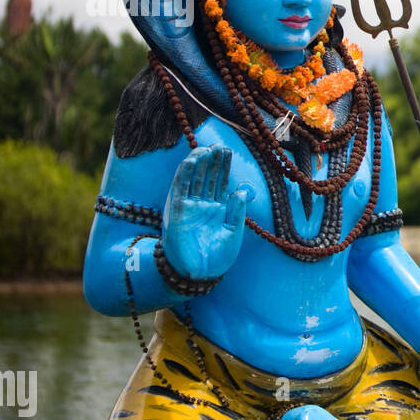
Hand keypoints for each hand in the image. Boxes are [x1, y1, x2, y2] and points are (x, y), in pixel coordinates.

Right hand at [161, 145, 246, 278]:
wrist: (200, 274)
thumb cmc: (217, 257)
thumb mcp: (233, 231)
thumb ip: (237, 210)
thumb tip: (242, 189)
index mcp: (216, 209)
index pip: (220, 183)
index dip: (223, 167)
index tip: (227, 152)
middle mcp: (202, 205)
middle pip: (208, 178)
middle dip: (213, 162)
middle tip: (220, 145)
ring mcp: (189, 207)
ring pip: (194, 180)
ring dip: (199, 164)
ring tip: (206, 148)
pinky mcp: (177, 211)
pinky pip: (181, 189)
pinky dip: (185, 174)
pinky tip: (192, 161)